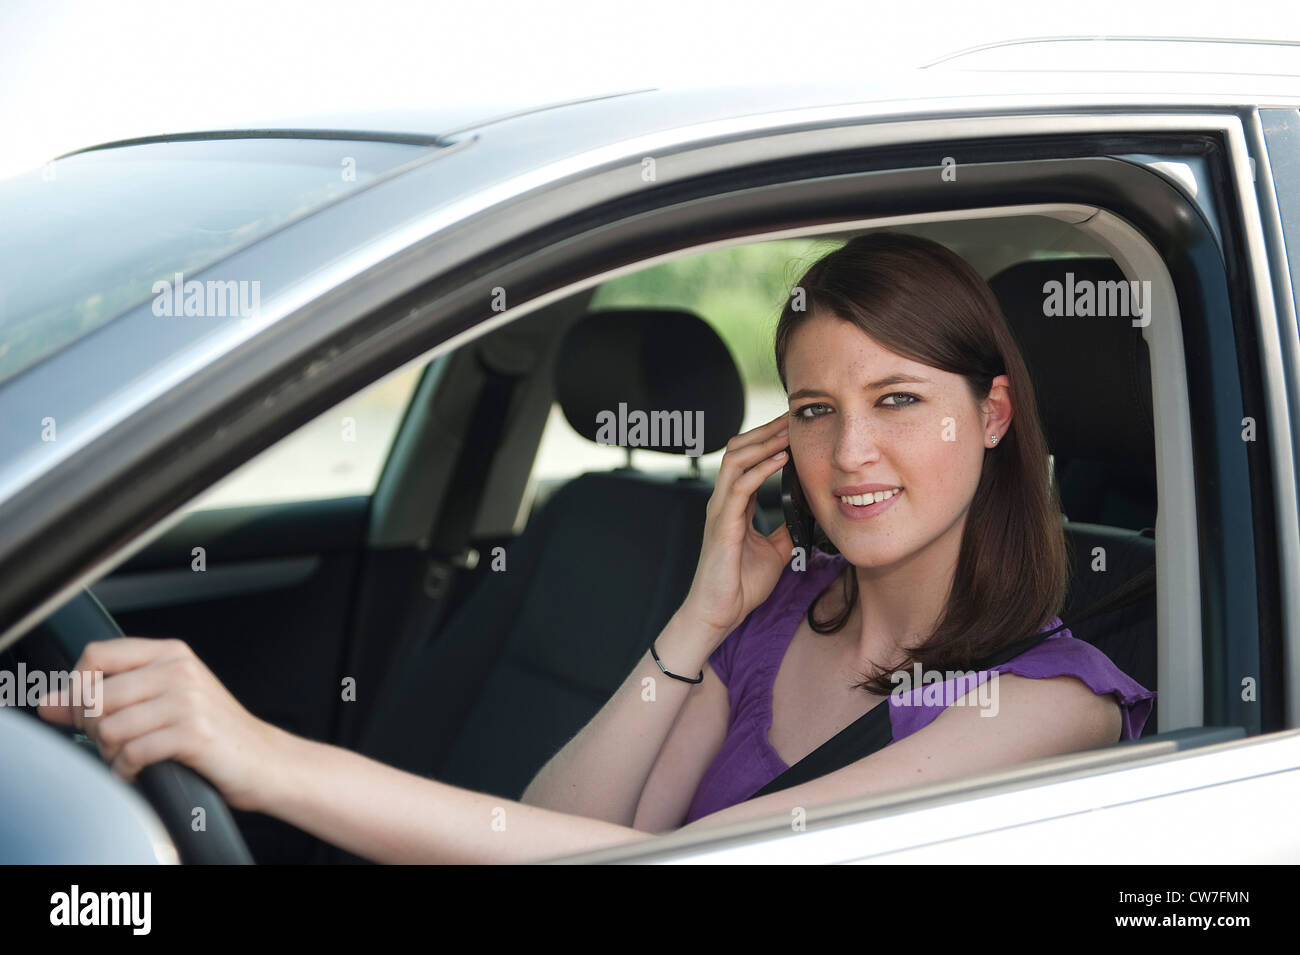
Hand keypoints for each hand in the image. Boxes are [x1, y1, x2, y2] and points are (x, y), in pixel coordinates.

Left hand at [36, 637, 280, 811]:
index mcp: (170, 653)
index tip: (84, 711)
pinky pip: (131, 753)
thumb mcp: (162, 702)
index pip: (96, 654)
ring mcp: (187, 700)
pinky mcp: (192, 733)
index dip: (77, 686)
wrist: (262, 759)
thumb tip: (49, 703)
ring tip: (128, 758)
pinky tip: (140, 770)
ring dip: (109, 754)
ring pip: (108, 728)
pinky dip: (126, 771)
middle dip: (92, 729)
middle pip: (95, 695)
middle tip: (112, 743)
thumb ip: (105, 698)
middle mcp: (178, 670)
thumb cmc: (212, 731)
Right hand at [679, 412, 793, 643]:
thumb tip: (807, 516)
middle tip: (793, 418)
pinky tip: (781, 459)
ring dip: (764, 442)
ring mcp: (720, 510)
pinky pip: (740, 486)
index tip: (794, 427)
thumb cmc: (740, 585)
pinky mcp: (722, 524)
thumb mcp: (774, 551)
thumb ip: (785, 529)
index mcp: (734, 505)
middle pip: (738, 449)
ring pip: (736, 459)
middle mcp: (723, 501)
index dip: (768, 440)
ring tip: (788, 431)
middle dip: (766, 431)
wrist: (720, 613)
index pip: (748, 459)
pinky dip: (761, 468)